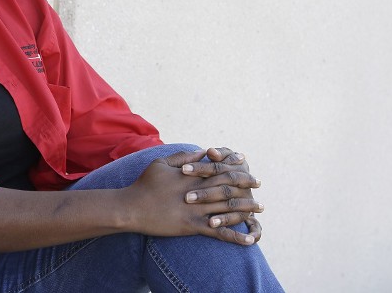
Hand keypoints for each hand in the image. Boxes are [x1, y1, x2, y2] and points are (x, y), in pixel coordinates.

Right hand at [123, 149, 262, 245]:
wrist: (131, 207)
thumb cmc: (144, 184)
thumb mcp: (162, 163)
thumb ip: (184, 155)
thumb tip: (202, 151)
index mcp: (192, 175)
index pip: (219, 167)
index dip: (234, 165)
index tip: (245, 162)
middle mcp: (198, 192)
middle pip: (228, 186)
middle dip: (246, 184)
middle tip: (259, 183)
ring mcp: (197, 210)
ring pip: (228, 208)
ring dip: (246, 209)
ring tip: (260, 209)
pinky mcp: (193, 227)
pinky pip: (219, 233)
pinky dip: (236, 236)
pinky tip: (249, 240)